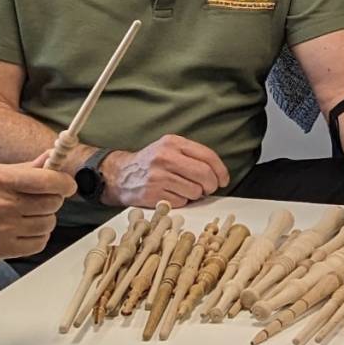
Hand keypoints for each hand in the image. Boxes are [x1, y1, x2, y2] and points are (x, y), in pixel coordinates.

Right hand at [0, 162, 73, 258]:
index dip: (65, 182)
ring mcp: (2, 230)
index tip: (67, 184)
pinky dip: (38, 235)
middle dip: (52, 198)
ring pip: (48, 223)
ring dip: (45, 217)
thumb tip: (51, 159)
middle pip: (52, 203)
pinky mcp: (1, 250)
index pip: (48, 181)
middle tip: (42, 196)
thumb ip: (24, 168)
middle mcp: (1, 205)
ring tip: (28, 213)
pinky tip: (25, 228)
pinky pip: (39, 243)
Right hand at [104, 135, 230, 208]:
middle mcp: (165, 157)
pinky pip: (181, 202)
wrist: (120, 175)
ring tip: (183, 189)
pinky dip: (181, 201)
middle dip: (211, 185)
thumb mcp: (169, 148)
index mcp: (173, 143)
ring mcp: (158, 176)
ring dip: (194, 194)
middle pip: (204, 174)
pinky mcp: (153, 194)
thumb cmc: (150, 163)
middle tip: (208, 188)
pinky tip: (171, 195)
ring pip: (195, 191)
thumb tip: (218, 174)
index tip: (223, 180)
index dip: (220, 170)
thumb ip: (192, 156)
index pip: (207, 156)